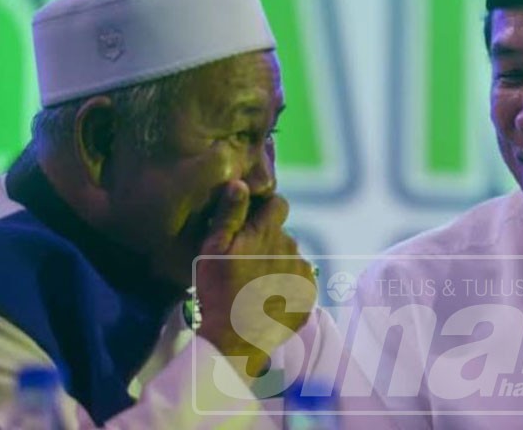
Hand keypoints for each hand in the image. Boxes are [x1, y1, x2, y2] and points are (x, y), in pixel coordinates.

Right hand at [195, 180, 316, 377]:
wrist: (235, 340)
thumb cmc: (218, 291)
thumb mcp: (214, 249)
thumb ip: (230, 213)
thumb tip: (241, 182)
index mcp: (269, 232)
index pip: (279, 204)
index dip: (265, 209)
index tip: (251, 223)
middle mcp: (292, 247)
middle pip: (281, 235)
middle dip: (267, 242)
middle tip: (244, 264)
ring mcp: (303, 273)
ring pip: (290, 259)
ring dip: (277, 266)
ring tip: (254, 286)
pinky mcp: (309, 296)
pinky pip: (300, 282)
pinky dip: (287, 287)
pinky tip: (267, 300)